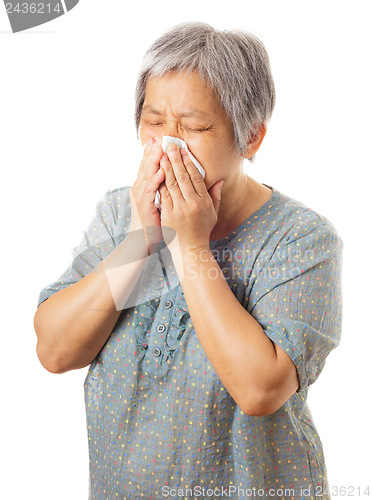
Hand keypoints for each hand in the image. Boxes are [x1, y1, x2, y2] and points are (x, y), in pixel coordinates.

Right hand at [129, 138, 164, 253]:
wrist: (142, 240)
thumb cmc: (153, 222)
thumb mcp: (159, 202)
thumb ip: (164, 189)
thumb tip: (169, 178)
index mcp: (145, 187)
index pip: (149, 166)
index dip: (153, 153)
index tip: (159, 140)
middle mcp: (140, 189)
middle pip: (146, 166)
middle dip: (152, 151)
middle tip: (158, 137)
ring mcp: (141, 197)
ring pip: (147, 175)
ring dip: (152, 161)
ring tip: (159, 148)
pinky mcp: (144, 206)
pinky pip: (150, 191)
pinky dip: (155, 180)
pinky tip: (161, 172)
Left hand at [158, 144, 223, 254]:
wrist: (190, 249)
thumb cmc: (202, 230)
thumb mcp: (213, 213)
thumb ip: (215, 196)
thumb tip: (220, 180)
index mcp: (203, 201)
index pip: (195, 176)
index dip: (188, 161)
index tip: (183, 150)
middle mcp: (192, 204)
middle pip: (183, 176)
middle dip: (175, 158)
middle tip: (170, 145)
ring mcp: (179, 209)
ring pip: (171, 183)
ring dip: (166, 167)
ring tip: (161, 154)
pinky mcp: (168, 215)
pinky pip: (163, 195)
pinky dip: (159, 182)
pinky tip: (156, 172)